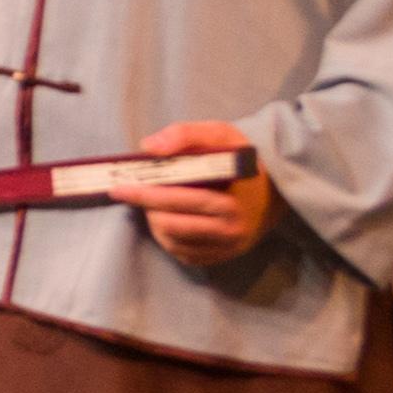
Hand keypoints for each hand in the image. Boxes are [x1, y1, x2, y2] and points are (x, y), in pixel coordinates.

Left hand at [117, 116, 273, 264]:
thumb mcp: (220, 135)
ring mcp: (227, 247)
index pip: (183, 200)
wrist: (272, 189)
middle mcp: (232, 229)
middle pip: (172, 224)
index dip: (148, 194)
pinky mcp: (221, 257)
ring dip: (154, 221)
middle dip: (145, 206)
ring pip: (173, 241)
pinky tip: (166, 217)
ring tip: (151, 201)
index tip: (120, 186)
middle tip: (123, 191)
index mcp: (233, 201)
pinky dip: (166, 236)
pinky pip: (182, 253)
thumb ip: (186, 135)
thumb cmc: (239, 158)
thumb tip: (150, 147)